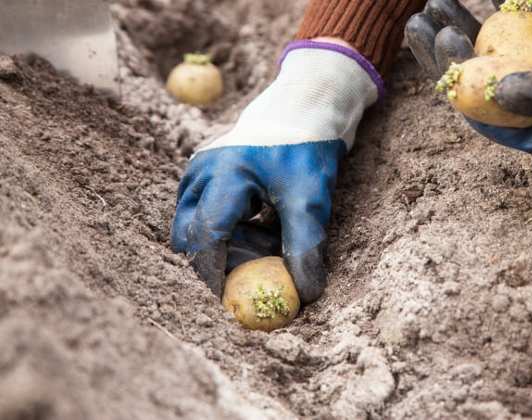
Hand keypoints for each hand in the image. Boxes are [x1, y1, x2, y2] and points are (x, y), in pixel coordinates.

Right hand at [172, 41, 379, 302]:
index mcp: (223, 175)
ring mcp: (196, 173)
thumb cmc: (307, 150)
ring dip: (228, 245)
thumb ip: (305, 247)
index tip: (236, 301)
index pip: (205, 238)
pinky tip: (262, 223)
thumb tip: (305, 294)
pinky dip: (231, 231)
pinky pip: (206, 217)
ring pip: (198, 229)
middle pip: (192, 237)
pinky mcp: (203, 178)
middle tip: (257, 268)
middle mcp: (200, 174)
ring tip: (267, 235)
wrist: (304, 110)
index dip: (216, 276)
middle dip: (221, 260)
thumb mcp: (311, 199)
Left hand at [405, 1, 531, 159]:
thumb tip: (496, 86)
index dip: (456, 75)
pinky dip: (501, 10)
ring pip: (490, 48)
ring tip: (435, 3)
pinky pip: (518, 28)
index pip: (481, 107)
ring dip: (464, 23)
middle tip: (423, 19)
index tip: (444, 42)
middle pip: (476, 75)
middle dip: (448, 47)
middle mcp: (530, 105)